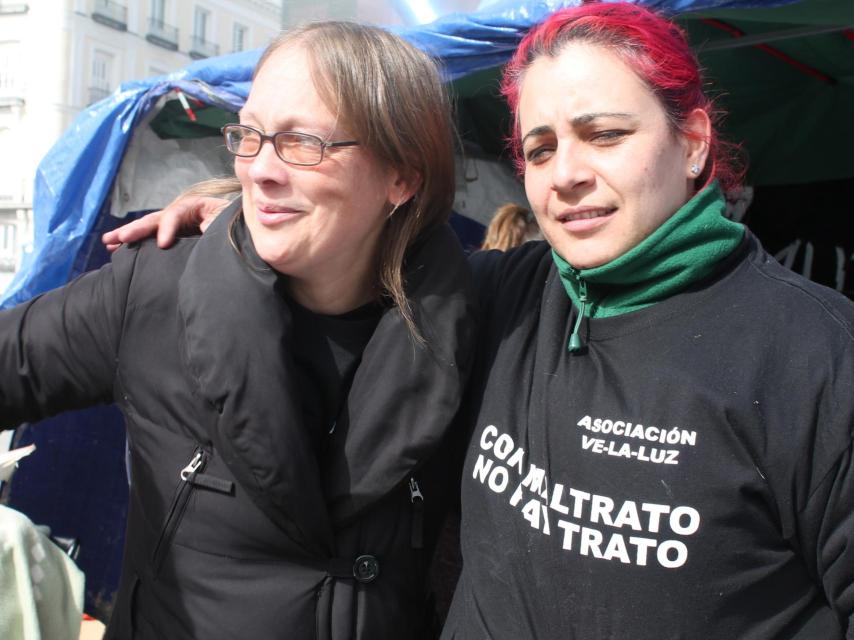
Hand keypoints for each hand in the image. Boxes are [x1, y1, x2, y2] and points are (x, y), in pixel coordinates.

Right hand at [101, 195, 229, 250]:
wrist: (246, 235)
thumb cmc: (237, 228)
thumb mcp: (229, 223)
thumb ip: (216, 223)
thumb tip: (202, 227)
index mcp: (197, 206)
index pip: (176, 213)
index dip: (168, 227)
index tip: (163, 244)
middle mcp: (182, 213)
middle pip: (156, 218)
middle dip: (137, 229)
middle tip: (119, 238)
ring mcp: (177, 225)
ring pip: (149, 228)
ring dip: (128, 235)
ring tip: (109, 242)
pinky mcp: (175, 238)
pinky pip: (152, 239)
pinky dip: (136, 244)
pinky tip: (117, 250)